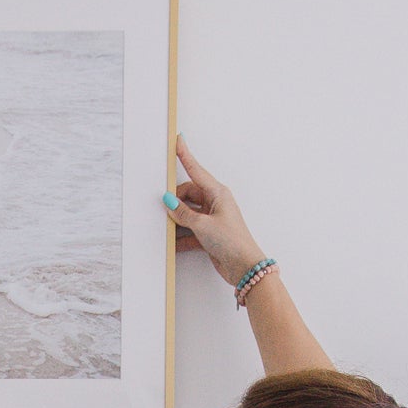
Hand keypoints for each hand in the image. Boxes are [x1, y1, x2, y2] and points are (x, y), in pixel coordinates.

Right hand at [164, 138, 262, 288]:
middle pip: (188, 195)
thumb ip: (183, 213)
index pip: (196, 170)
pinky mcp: (209, 234)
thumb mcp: (203, 225)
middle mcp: (215, 203)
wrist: (244, 267)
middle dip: (175, 201)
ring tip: (167, 228)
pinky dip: (182, 236)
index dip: (185, 155)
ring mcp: (212, 219)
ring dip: (178, 221)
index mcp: (218, 193)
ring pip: (188, 213)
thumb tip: (169, 201)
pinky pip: (190, 230)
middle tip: (163, 208)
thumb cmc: (231, 242)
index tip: (178, 140)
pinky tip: (174, 243)